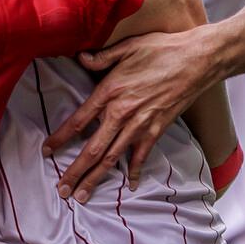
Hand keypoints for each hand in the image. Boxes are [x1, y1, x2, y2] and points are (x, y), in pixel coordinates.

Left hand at [48, 28, 217, 199]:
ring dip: (95, 179)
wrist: (197, 61)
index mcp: (109, 92)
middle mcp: (121, 114)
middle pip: (92, 150)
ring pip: (112, 159)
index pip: (77, 122)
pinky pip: (141, 156)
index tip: (47, 152)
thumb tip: (80, 57)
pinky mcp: (157, 131)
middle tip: (61, 190)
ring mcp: (140, 126)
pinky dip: (133, 172)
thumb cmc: (162, 50)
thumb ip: (101, 57)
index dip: (60, 139)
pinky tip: (127, 185)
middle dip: (74, 172)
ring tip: (82, 196)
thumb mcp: (127, 47)